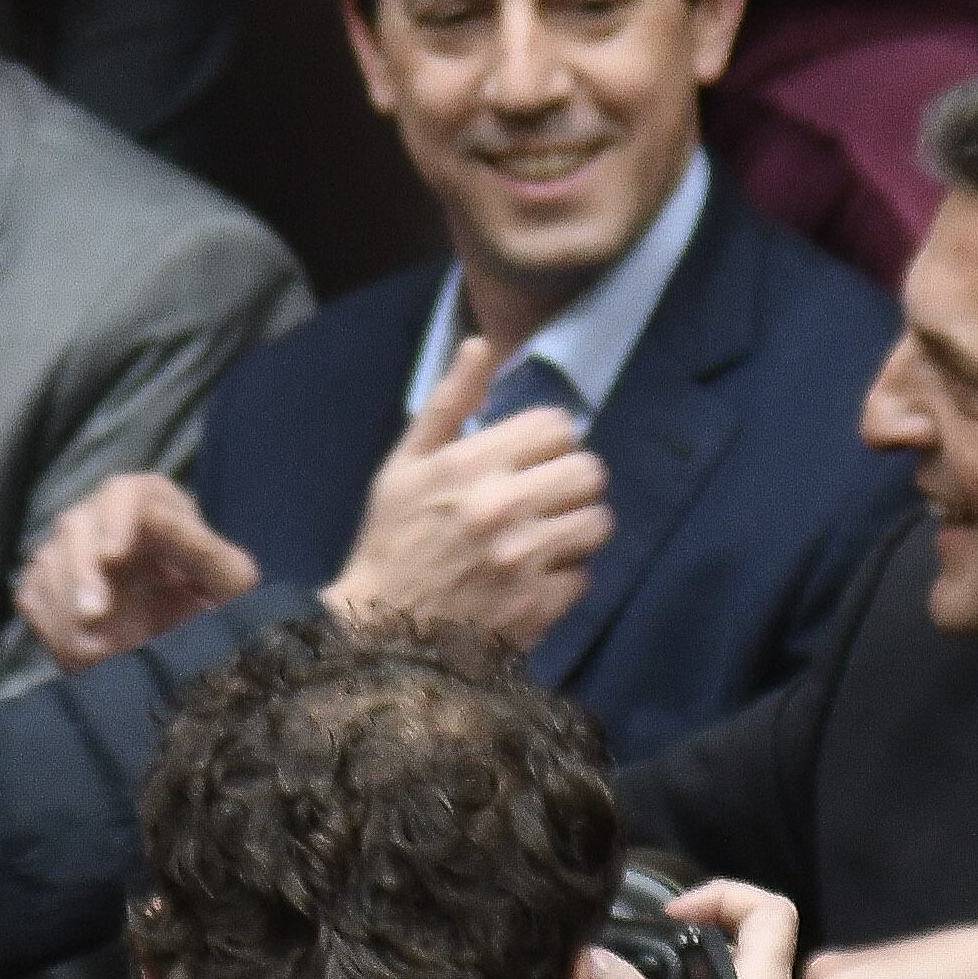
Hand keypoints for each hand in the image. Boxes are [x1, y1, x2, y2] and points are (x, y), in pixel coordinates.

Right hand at [15, 475, 260, 673]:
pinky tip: (83, 654)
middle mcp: (108, 518)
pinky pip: (33, 597)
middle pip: (77, 525)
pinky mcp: (52, 586)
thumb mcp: (231, 580)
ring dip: (69, 610)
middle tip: (94, 618)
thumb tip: (157, 518)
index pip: (125, 495)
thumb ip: (202, 548)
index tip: (112, 557)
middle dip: (81, 573)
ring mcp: (75, 551)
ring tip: (103, 653)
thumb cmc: (223, 606)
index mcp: (156, 503)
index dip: (115, 522)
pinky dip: (54, 627)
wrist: (196, 651)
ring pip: (48, 562)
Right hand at [322, 337, 611, 647]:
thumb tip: (483, 342)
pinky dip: (563, 579)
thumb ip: (450, 403)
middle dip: (570, 482)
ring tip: (544, 539)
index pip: (557, 426)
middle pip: (589, 471)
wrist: (380, 635)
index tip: (531, 459)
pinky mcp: (538, 606)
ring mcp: (524, 559)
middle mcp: (503, 506)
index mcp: (470, 464)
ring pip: (597, 523)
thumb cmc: (392, 541)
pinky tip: (532, 581)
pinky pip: (584, 577)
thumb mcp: (405, 464)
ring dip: (576, 529)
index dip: (548, 441)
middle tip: (545, 499)